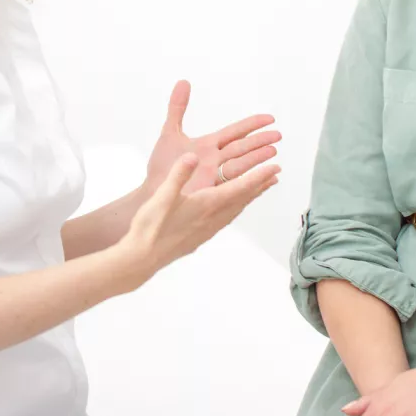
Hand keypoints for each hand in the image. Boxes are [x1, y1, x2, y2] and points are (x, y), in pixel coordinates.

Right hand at [110, 153, 280, 290]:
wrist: (140, 259)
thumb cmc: (150, 227)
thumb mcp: (163, 196)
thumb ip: (178, 174)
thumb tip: (192, 156)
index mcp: (207, 205)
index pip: (240, 188)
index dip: (259, 177)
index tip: (275, 167)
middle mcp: (213, 218)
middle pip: (243, 199)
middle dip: (260, 185)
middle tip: (275, 175)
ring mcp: (207, 230)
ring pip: (236, 210)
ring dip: (249, 197)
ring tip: (259, 189)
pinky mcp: (200, 237)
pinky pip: (226, 219)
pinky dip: (235, 208)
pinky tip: (230, 209)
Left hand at [143, 80, 280, 194]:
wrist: (152, 192)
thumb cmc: (161, 166)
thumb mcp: (170, 132)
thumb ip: (177, 108)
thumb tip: (183, 81)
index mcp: (209, 145)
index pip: (235, 132)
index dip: (252, 124)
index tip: (270, 118)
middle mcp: (216, 160)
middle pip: (242, 148)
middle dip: (260, 142)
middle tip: (278, 136)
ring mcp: (215, 176)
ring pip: (240, 165)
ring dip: (257, 159)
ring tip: (273, 153)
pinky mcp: (212, 192)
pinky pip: (235, 186)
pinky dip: (252, 183)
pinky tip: (267, 179)